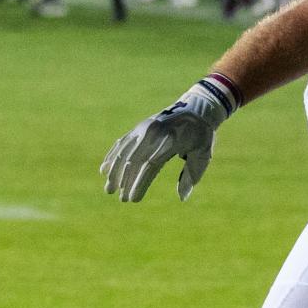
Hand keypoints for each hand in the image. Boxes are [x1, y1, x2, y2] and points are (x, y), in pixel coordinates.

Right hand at [101, 80, 233, 201]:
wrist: (196, 107)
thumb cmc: (202, 134)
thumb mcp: (204, 154)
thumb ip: (192, 175)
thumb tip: (182, 197)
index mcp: (171, 140)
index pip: (151, 165)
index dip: (140, 183)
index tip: (134, 199)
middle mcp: (154, 133)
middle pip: (135, 160)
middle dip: (126, 181)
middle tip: (122, 200)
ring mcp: (144, 128)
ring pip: (124, 151)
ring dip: (115, 172)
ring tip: (109, 190)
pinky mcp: (139, 127)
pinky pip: (122, 143)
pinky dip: (113, 156)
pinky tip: (104, 169)